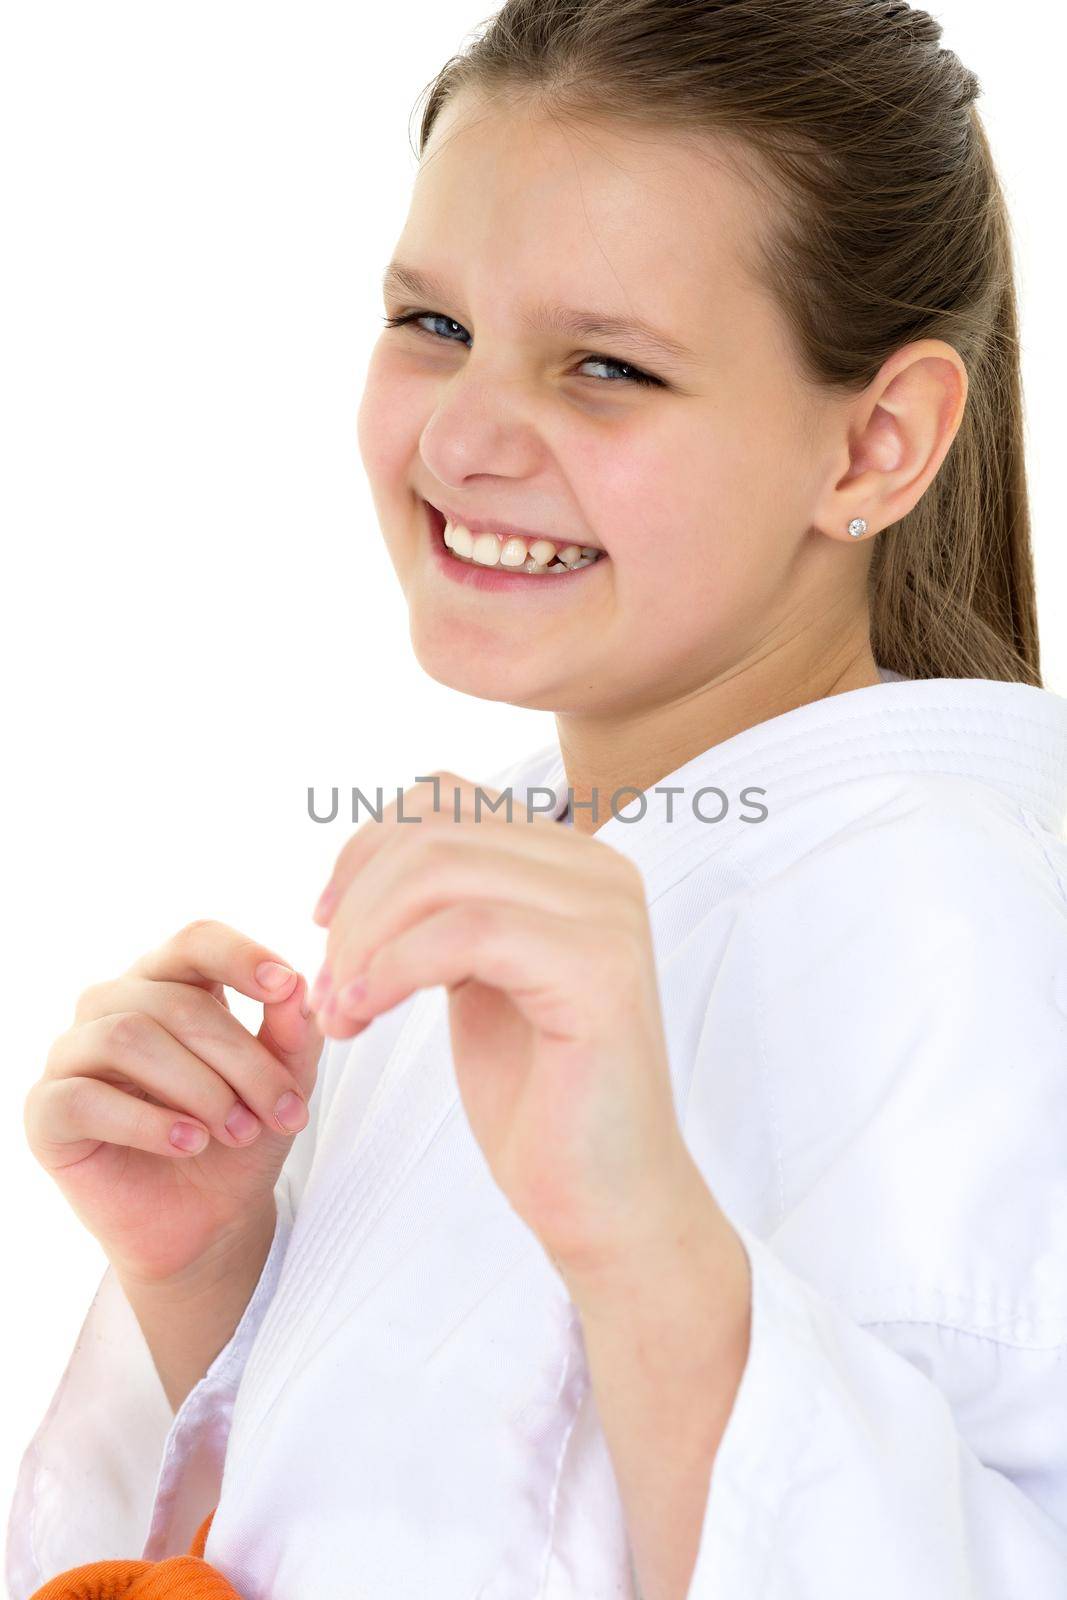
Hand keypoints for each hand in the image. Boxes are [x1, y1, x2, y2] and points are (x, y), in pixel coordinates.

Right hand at [24, 919, 322, 1284]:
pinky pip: (85, 1098)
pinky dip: (146, 1121)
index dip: (240, 956)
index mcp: (170, 983)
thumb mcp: (283, 1084)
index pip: (196, 942)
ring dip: (198, 1088)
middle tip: (283, 1111)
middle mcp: (113, 1004)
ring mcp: (72, 1053)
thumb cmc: (242, 1137)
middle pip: (175, 1002)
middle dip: (241, 1059)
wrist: (210, 1221)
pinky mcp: (46, 1111)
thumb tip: (296, 987)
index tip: (286, 986)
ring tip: (238, 1131)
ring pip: (128, 1037)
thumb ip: (291, 1033)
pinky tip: (188, 1144)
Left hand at [309, 772, 698, 1278]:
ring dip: (363, 940)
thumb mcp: (477, 972)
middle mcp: (601, 870)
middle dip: (355, 904)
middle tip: (325, 987)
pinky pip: (466, 932)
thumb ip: (448, 903)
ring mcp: (607, 915)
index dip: (364, 850)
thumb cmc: (538, 1094)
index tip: (325, 925)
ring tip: (339, 1012)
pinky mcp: (600, 971)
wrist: (605, 1196)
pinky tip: (362, 1017)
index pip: (443, 797)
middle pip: (433, 830)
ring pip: (441, 871)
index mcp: (573, 860)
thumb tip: (370, 849)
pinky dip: (391, 970)